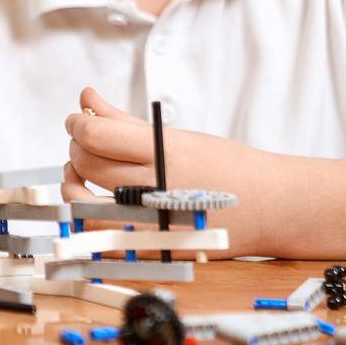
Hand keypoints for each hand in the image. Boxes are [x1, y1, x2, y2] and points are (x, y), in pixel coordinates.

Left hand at [62, 87, 272, 254]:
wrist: (273, 207)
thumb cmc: (227, 166)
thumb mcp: (178, 136)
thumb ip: (124, 120)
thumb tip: (85, 96)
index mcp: (165, 152)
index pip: (97, 135)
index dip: (77, 125)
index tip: (77, 120)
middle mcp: (157, 186)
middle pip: (88, 164)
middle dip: (75, 148)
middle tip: (82, 143)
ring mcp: (155, 221)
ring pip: (84, 202)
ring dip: (72, 183)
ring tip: (80, 173)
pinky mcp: (155, 248)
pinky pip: (101, 237)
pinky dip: (87, 220)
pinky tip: (92, 205)